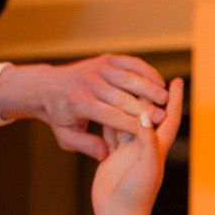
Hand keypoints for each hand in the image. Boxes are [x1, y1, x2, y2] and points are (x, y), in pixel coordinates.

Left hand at [0, 55, 167, 161]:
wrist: (47, 86)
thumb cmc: (60, 116)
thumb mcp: (66, 137)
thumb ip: (86, 146)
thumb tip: (106, 155)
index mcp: (79, 102)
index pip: (110, 115)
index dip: (131, 123)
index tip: (149, 132)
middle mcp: (89, 81)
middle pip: (122, 95)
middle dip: (145, 106)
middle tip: (165, 117)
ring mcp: (98, 67)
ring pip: (129, 76)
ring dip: (149, 87)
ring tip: (167, 99)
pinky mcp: (106, 59)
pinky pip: (130, 63)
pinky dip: (146, 71)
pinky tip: (159, 81)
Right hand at [91, 79, 184, 214]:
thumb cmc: (136, 196)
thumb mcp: (146, 167)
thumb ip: (147, 141)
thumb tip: (146, 116)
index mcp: (157, 149)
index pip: (169, 119)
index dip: (174, 100)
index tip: (176, 80)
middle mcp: (145, 148)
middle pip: (149, 115)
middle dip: (150, 95)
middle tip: (149, 74)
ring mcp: (129, 152)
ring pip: (130, 120)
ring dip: (130, 103)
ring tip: (126, 82)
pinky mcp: (114, 156)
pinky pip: (114, 131)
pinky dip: (112, 117)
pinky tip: (108, 104)